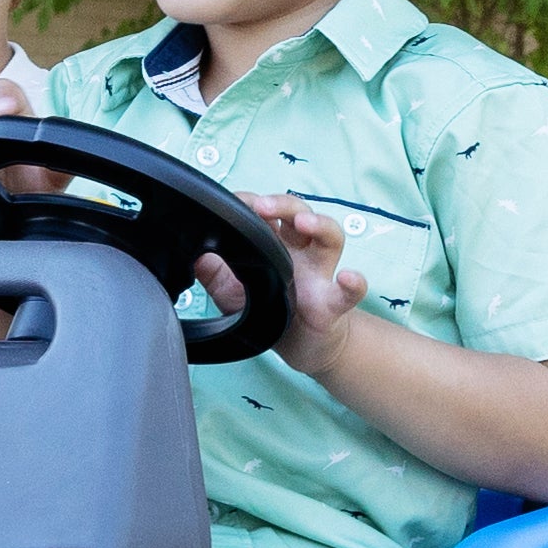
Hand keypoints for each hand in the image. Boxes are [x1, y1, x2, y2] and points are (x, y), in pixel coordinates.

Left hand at [198, 193, 366, 378]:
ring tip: (303, 223)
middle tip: (261, 205)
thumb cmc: (270, 311)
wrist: (301, 347)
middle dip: (282, 203)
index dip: (253, 202)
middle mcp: (301, 252)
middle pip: (300, 213)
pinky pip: (350, 292)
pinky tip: (348, 277)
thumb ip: (214, 274)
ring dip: (319, 224)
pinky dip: (353, 283)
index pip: (268, 212)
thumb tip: (193, 255)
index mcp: (276, 244)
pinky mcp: (334, 304)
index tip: (232, 201)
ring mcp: (321, 274)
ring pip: (330, 237)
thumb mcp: (232, 293)